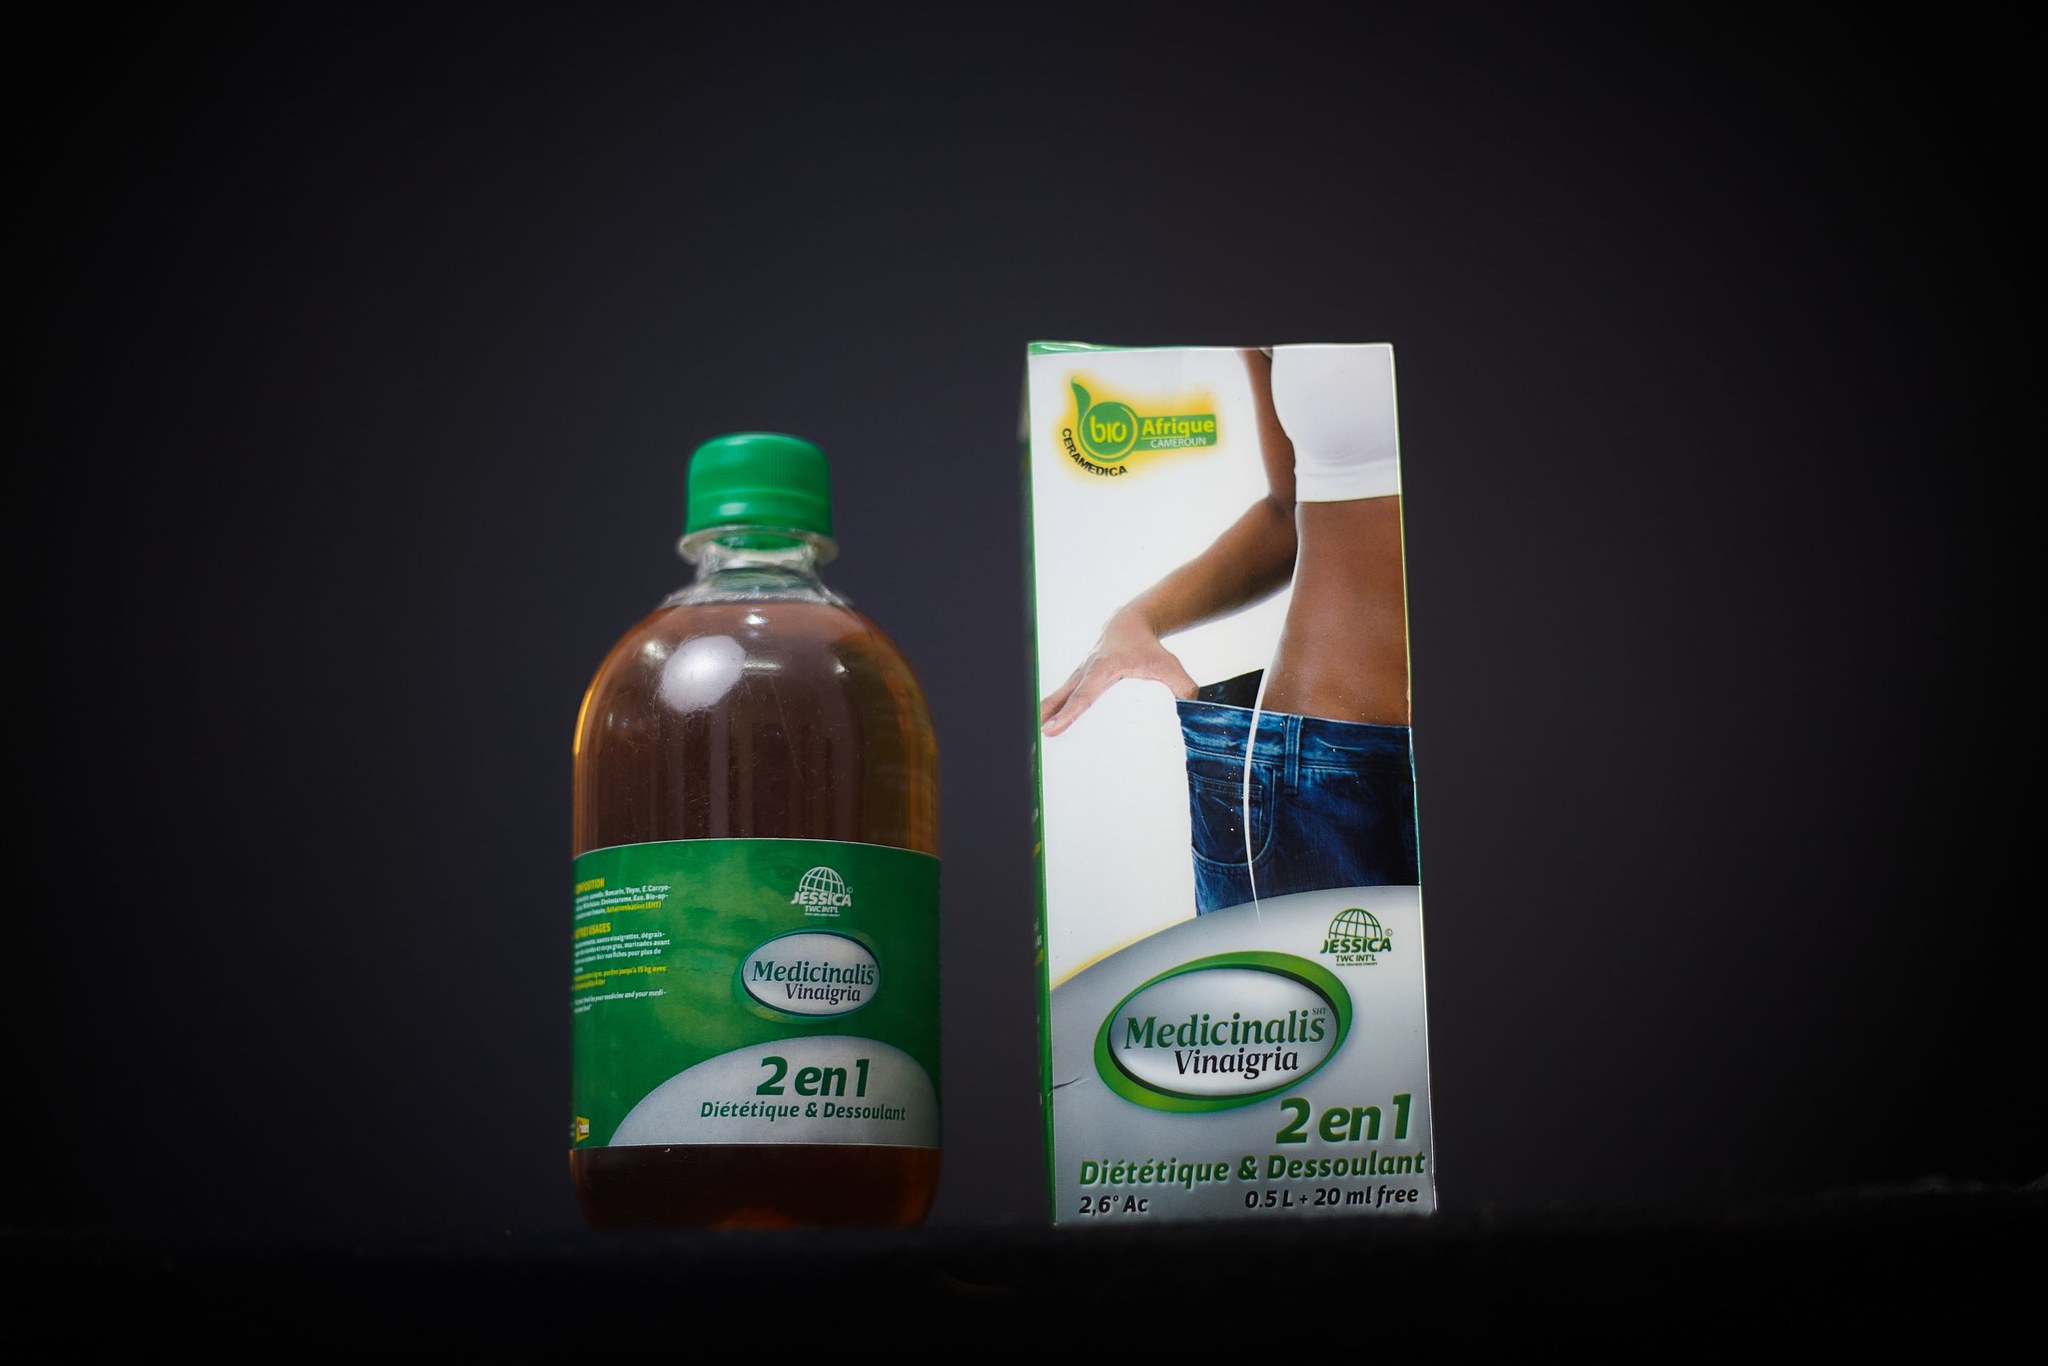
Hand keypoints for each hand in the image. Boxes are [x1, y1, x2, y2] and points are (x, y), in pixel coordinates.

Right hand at [1039, 606, 1197, 735]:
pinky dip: (1050, 710)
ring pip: (1057, 696)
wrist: (1129, 623)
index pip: (1085, 695)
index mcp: (1105, 668)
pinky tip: (1042, 727)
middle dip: (1046, 716)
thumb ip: (1182, 686)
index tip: (1053, 729)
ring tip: (1033, 738)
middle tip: (1035, 737)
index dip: (1069, 713)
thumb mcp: (1169, 664)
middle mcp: (1086, 670)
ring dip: (1043, 714)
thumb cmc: (1149, 647)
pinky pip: (1061, 696)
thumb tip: (1190, 709)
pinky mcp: (1077, 678)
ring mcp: (1078, 673)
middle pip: (1062, 697)